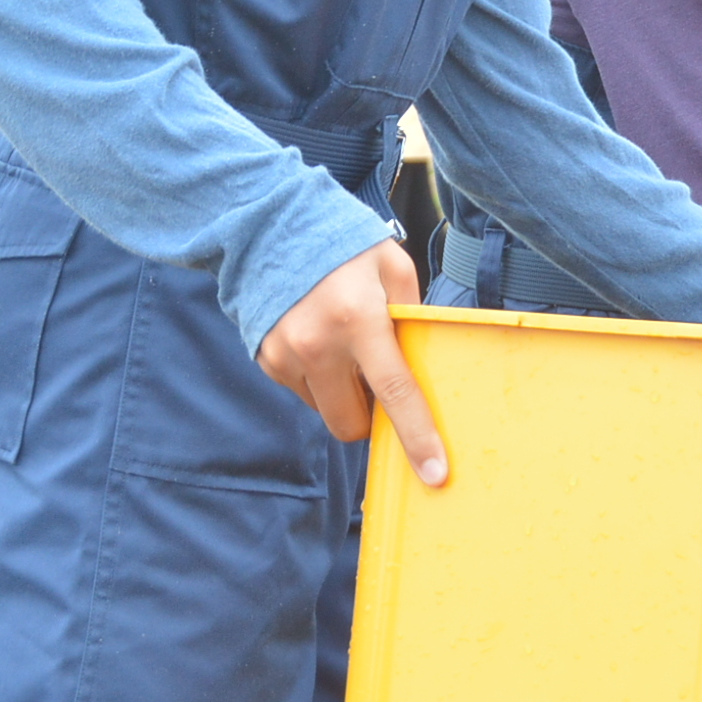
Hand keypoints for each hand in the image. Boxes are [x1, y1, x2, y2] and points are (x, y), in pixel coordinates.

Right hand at [257, 242, 445, 485]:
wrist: (273, 226)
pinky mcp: (267, 360)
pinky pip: (304, 392)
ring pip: (326, 409)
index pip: (394, 392)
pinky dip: (319, 378)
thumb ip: (409, 317)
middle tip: (378, 381)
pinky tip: (319, 338)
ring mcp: (286, 356)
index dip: (417, 437)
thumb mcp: (393, 268)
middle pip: (351, 423)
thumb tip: (418, 366)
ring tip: (344, 345)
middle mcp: (318, 345)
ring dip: (342, 393)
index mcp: (359, 320)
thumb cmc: (345, 246)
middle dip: (371, 418)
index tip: (434, 474)